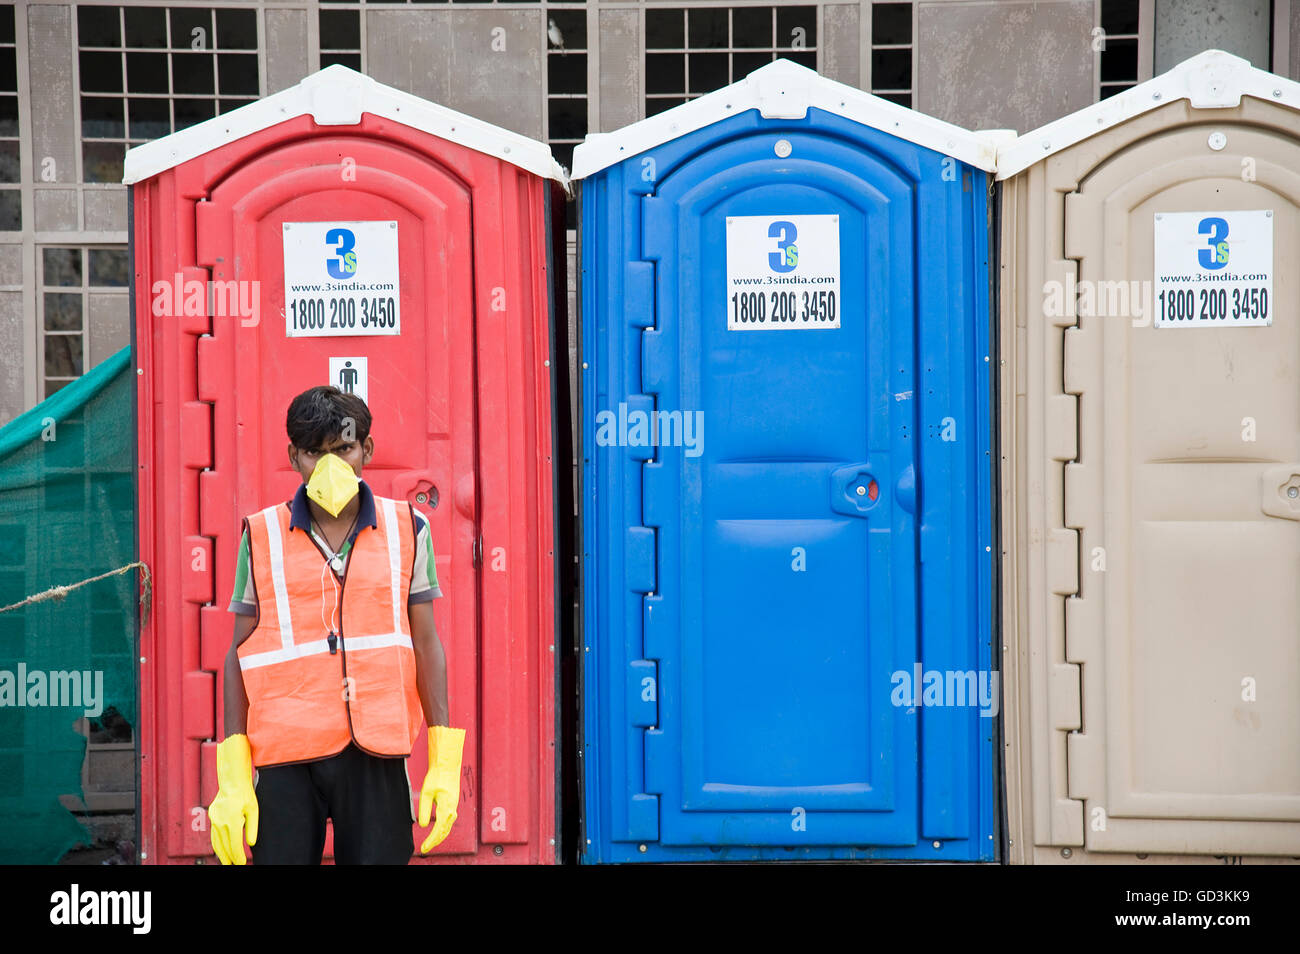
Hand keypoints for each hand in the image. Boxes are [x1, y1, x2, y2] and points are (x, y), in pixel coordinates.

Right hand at [208, 734, 258, 864]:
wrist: (232, 781)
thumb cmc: (245, 794)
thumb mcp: (254, 810)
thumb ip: (252, 828)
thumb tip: (250, 844)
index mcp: (233, 820)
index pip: (235, 844)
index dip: (238, 856)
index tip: (242, 864)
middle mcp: (221, 822)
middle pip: (225, 845)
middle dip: (230, 858)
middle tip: (234, 866)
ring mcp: (214, 819)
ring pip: (216, 842)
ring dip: (221, 853)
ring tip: (226, 862)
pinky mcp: (212, 817)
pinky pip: (213, 834)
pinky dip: (216, 844)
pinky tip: (220, 849)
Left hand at [417, 725, 465, 852]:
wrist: (447, 764)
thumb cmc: (437, 776)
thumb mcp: (426, 793)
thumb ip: (425, 810)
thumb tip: (424, 825)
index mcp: (447, 806)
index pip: (440, 829)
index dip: (432, 840)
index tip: (424, 848)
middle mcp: (453, 808)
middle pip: (446, 830)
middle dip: (436, 841)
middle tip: (425, 849)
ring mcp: (454, 805)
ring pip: (449, 826)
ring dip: (440, 836)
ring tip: (430, 843)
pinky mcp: (453, 803)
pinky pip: (450, 820)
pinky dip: (444, 829)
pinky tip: (438, 830)